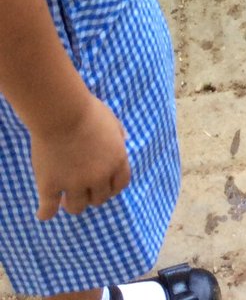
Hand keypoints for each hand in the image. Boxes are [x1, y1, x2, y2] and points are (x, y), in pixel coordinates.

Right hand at [31, 95, 129, 219]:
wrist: (62, 112)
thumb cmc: (87, 111)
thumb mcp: (111, 120)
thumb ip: (118, 134)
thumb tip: (123, 141)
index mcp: (117, 160)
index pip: (120, 185)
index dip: (111, 187)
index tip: (102, 185)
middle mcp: (99, 176)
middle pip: (99, 199)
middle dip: (92, 194)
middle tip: (81, 187)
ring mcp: (75, 184)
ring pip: (77, 208)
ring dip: (72, 204)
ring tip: (64, 198)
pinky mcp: (51, 186)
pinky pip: (48, 210)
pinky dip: (46, 213)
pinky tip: (43, 212)